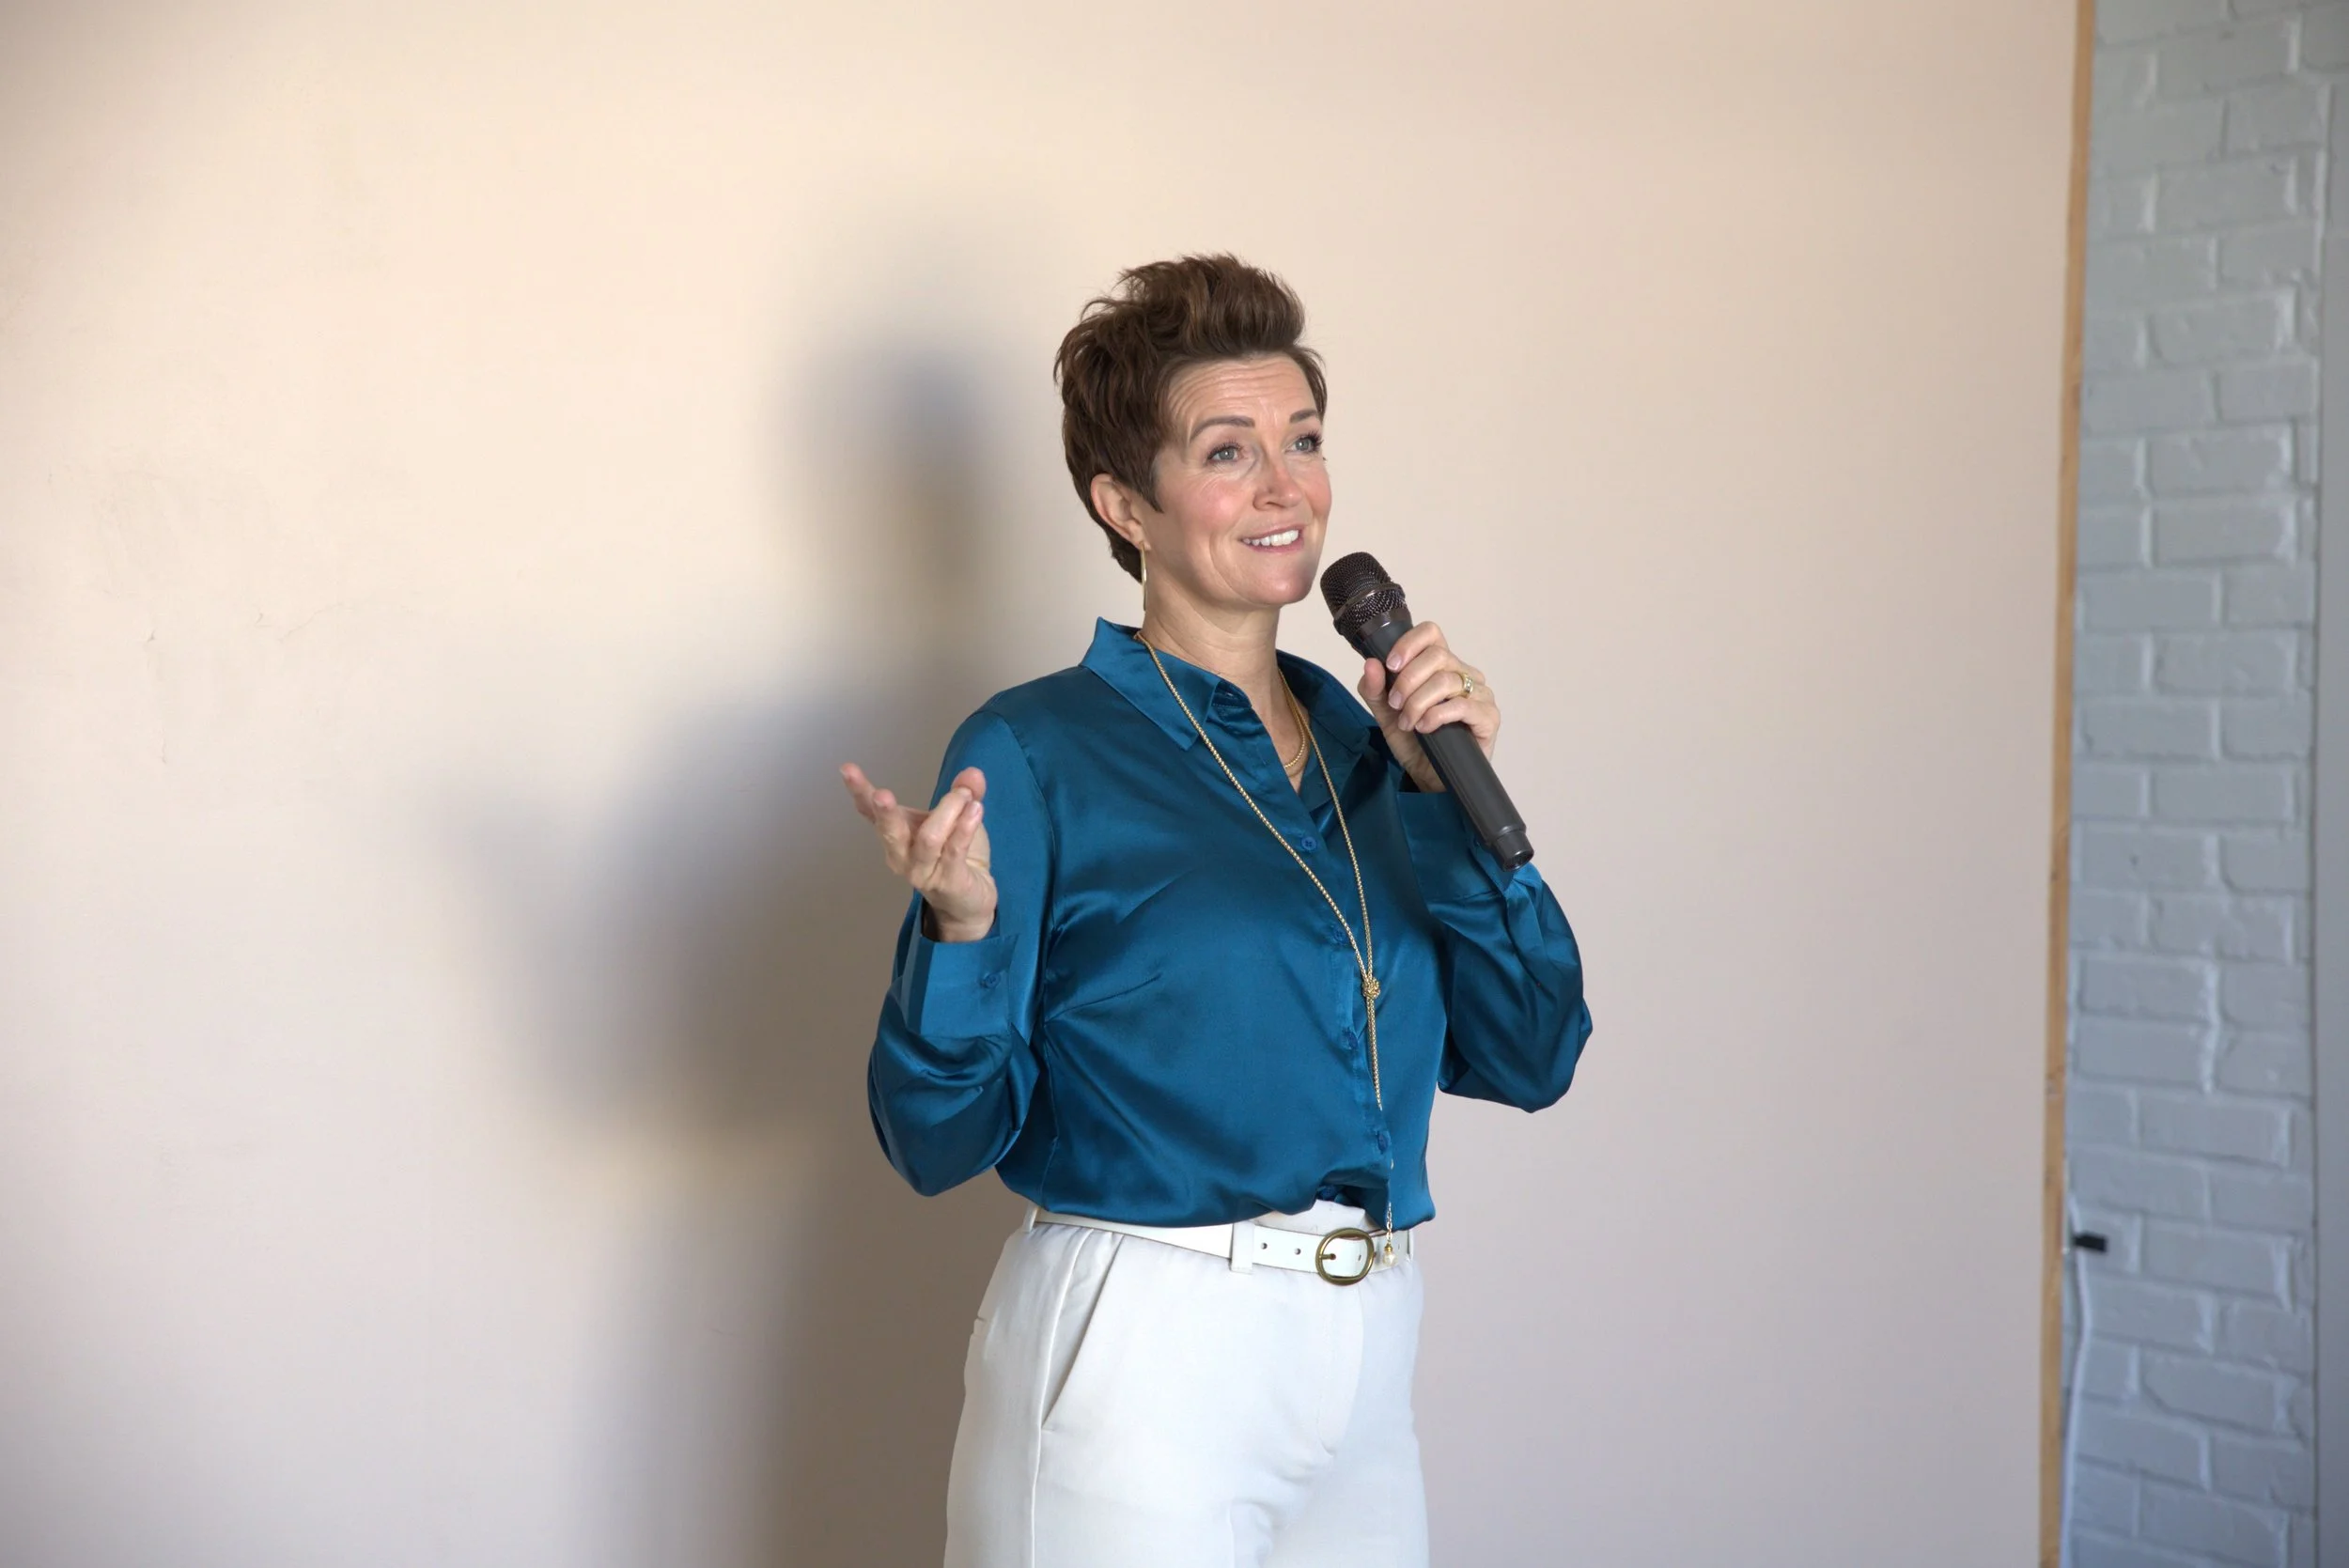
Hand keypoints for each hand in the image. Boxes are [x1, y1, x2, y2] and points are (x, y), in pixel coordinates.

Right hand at [839, 762, 996, 941]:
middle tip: (882, 794)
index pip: (871, 812)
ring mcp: (922, 871)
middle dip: (885, 812)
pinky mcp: (947, 882)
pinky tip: (975, 810)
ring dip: (948, 811)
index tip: (847, 769)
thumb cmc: (954, 855)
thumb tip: (972, 773)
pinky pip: (954, 851)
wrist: (970, 898)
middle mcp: (901, 855)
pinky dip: (964, 828)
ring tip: (965, 795)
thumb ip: (963, 793)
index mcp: (896, 833)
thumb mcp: (957, 817)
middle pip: (889, 831)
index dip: (859, 791)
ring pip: (928, 838)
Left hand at [1355, 621, 1498, 794]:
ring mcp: (1479, 694)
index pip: (1431, 633)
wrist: (1431, 778)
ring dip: (1418, 702)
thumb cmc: (1415, 742)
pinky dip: (1437, 715)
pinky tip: (1425, 727)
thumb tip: (1371, 663)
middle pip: (1437, 655)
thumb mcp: (1387, 713)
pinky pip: (1462, 706)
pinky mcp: (1488, 717)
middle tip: (1395, 704)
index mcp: (1441, 665)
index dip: (1409, 644)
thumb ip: (1375, 689)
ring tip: (1408, 722)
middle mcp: (1464, 674)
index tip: (1390, 665)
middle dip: (1408, 680)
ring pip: (1447, 680)